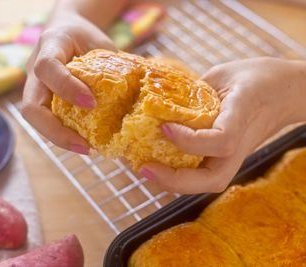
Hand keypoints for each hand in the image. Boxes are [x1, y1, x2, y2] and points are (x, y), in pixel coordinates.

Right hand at [21, 11, 115, 153]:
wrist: (65, 32)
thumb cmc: (84, 37)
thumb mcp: (99, 43)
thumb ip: (108, 65)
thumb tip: (136, 98)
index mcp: (49, 46)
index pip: (48, 67)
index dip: (66, 87)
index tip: (91, 103)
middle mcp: (34, 70)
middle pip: (30, 107)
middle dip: (55, 131)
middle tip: (84, 145)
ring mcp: (34, 88)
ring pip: (35, 120)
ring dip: (59, 138)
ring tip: (87, 148)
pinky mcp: (41, 101)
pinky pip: (47, 121)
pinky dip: (64, 134)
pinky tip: (85, 142)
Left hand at [139, 57, 305, 193]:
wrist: (286, 92)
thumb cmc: (255, 78)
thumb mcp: (223, 75)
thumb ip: (194, 90)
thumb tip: (157, 101)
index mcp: (242, 115)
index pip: (220, 140)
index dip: (189, 140)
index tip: (164, 127)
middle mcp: (241, 143)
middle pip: (213, 179)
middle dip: (175, 180)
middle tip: (145, 168)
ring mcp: (237, 154)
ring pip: (209, 183)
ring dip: (175, 183)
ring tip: (146, 169)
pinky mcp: (230, 157)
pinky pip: (205, 173)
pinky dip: (181, 174)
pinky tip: (160, 165)